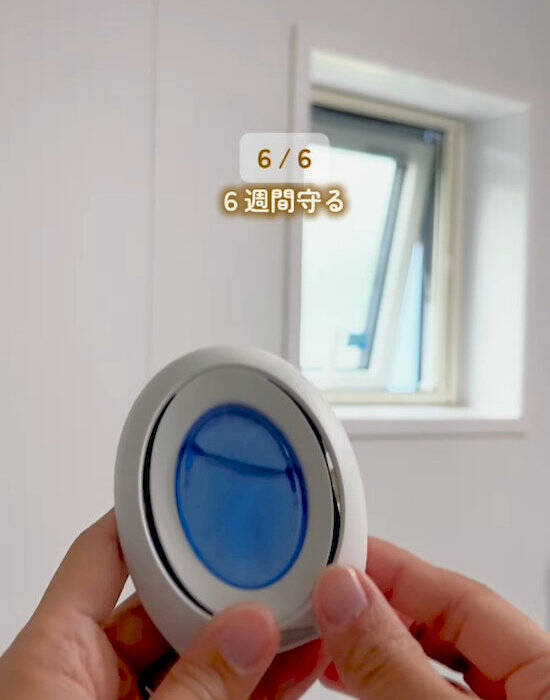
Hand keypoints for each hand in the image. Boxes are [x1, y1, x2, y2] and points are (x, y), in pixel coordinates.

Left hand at [0, 511, 323, 698]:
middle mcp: (83, 677)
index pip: (104, 554)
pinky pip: (205, 694)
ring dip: (246, 641)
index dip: (153, 517)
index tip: (208, 499)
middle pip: (160, 603)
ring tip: (301, 617)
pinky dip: (246, 685)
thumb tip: (253, 628)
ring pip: (192, 655)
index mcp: (52, 656)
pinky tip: (290, 669)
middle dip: (223, 590)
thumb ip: (200, 688)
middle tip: (278, 573)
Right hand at [313, 538, 549, 697]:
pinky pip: (419, 696)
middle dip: (376, 608)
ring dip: (371, 648)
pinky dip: (380, 684)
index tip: (339, 556)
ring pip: (427, 668)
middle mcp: (529, 693)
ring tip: (323, 638)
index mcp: (549, 673)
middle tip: (321, 595)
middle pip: (443, 630)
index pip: (464, 598)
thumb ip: (396, 663)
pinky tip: (348, 678)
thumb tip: (345, 596)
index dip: (396, 570)